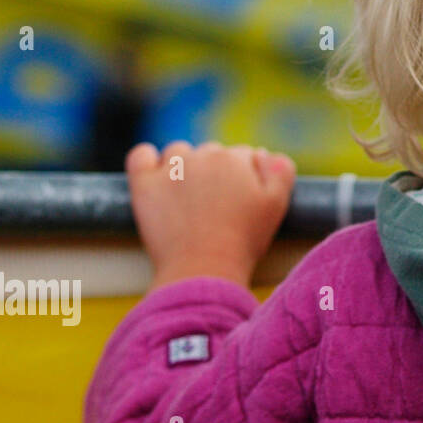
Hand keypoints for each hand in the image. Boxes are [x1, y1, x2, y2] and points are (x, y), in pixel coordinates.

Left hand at [126, 141, 295, 289]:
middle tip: (216, 206)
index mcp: (235, 158)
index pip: (242, 155)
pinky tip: (155, 174)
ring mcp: (171, 169)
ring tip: (188, 198)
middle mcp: (203, 156)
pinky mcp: (144, 184)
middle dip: (216, 173)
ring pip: (178, 153)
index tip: (241, 201)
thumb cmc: (243, 240)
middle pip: (211, 153)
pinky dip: (147, 160)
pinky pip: (141, 156)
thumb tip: (261, 153)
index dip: (245, 178)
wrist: (204, 269)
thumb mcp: (278, 204)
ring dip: (184, 167)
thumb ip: (281, 169)